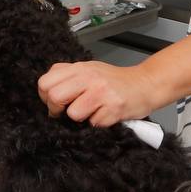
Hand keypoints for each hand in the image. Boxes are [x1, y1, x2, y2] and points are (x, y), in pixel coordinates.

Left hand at [37, 61, 157, 126]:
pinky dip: (98, 123)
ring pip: (73, 113)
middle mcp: (89, 78)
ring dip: (80, 118)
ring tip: (91, 112)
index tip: (55, 103)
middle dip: (56, 110)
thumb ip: (68, 76)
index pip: (45, 82)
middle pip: (54, 97)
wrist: (145, 84)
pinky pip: (93, 124)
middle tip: (66, 112)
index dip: (45, 96)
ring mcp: (101, 93)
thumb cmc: (116, 81)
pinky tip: (105, 114)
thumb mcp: (89, 69)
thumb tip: (47, 92)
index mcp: (79, 68)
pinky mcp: (113, 108)